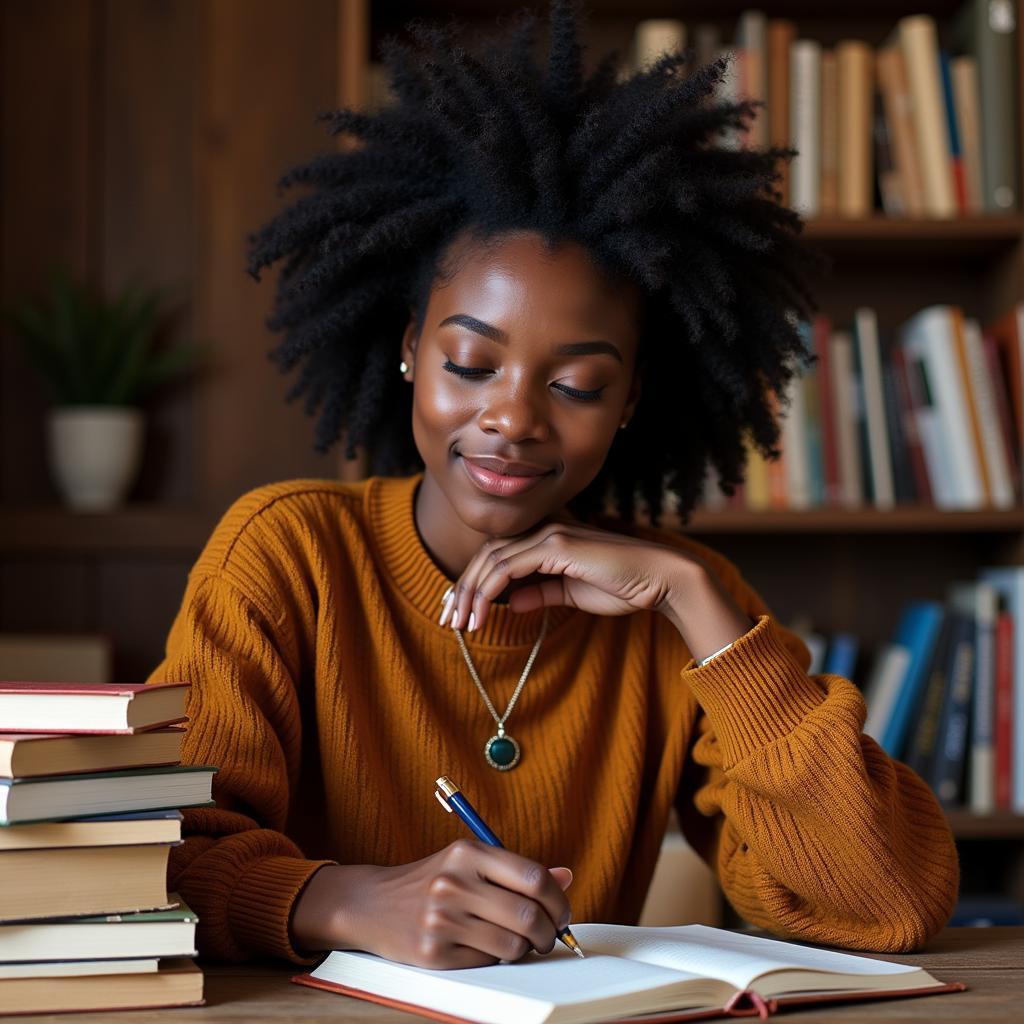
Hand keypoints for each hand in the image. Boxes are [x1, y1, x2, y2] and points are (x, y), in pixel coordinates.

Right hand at [291, 840, 572, 968]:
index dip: (558, 900)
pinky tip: (483, 945)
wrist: (372, 903)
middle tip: (549, 934)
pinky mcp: (433, 953)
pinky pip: (487, 962)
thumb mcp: (470, 861)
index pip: (533, 878)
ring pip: (512, 945)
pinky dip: (495, 958)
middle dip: (549, 931)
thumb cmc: (431, 879)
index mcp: (468, 852)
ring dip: (524, 948)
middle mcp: (454, 882)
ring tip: (515, 940)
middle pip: (528, 915)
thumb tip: (566, 877)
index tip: (563, 912)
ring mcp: (441, 919)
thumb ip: (517, 870)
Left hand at [440, 519, 704, 633]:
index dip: (473, 583)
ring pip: (492, 560)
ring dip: (469, 593)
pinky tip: (480, 615)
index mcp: (548, 540)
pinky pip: (507, 567)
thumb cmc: (624, 586)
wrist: (659, 580)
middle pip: (487, 555)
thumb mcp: (573, 594)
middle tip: (447, 620)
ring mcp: (550, 535)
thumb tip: (514, 603)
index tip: (459, 612)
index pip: (498, 557)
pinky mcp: (556, 545)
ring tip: (458, 623)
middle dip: (462, 588)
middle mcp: (544, 531)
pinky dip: (488, 591)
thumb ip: (543, 593)